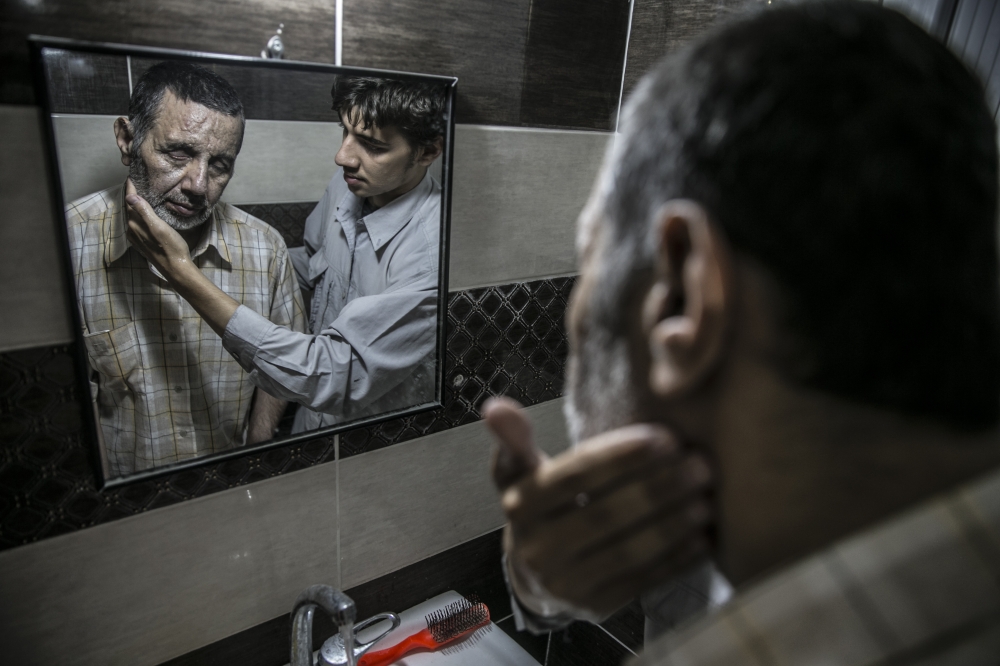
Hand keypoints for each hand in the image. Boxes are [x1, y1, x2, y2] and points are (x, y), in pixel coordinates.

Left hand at [124, 179, 194, 283]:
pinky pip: (137, 224)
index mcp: (135, 223)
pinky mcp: (142, 242)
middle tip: (138, 182)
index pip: (130, 200)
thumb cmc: (170, 247)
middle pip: (130, 207)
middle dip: (133, 194)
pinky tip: (146, 213)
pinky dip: (140, 215)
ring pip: (133, 216)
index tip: (132, 175)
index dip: (131, 187)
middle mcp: (132, 229)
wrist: (176, 268)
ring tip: (142, 194)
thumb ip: (144, 211)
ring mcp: (137, 237)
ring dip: (136, 205)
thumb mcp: (158, 226)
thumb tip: (130, 196)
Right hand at [484, 397, 713, 617]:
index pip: (576, 475)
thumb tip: (495, 407)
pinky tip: (704, 535)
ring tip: (706, 498)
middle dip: (658, 487)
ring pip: (628, 550)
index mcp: (521, 504)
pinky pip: (643, 581)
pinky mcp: (595, 607)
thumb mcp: (522, 471)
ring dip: (674, 523)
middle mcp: (537, 547)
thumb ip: (518, 439)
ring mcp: (567, 582)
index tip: (666, 437)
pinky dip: (678, 558)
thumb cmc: (542, 509)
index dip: (622, 455)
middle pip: (606, 514)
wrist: (536, 573)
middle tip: (700, 464)